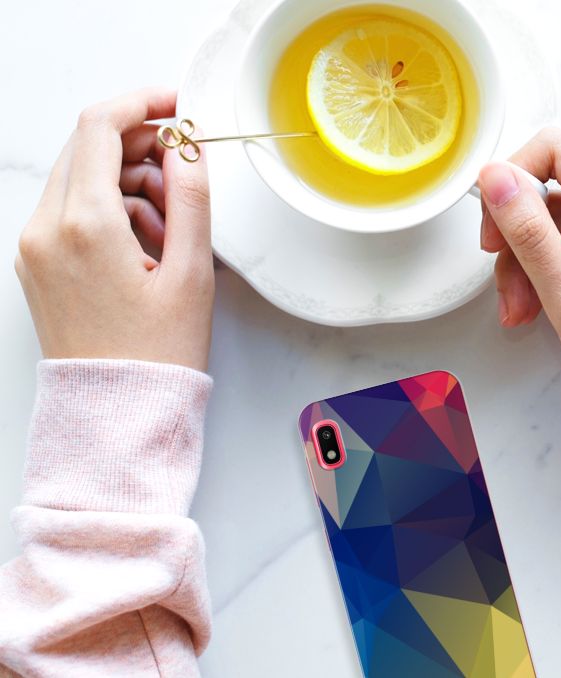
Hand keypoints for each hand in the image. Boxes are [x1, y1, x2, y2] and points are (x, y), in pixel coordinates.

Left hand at [15, 88, 213, 371]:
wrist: (117, 412)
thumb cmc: (156, 354)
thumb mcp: (191, 273)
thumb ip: (192, 198)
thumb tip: (188, 147)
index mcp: (85, 225)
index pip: (101, 127)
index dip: (143, 103)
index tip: (177, 105)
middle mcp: (47, 229)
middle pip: (88, 148)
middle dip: (141, 147)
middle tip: (185, 173)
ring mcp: (35, 246)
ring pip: (81, 178)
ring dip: (129, 182)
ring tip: (173, 228)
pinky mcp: (37, 263)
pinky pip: (72, 210)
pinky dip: (110, 209)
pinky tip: (147, 244)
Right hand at [478, 128, 560, 426]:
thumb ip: (530, 233)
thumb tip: (494, 177)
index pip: (558, 149)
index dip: (512, 179)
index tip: (492, 228)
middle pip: (557, 182)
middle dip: (519, 230)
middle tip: (502, 279)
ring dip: (529, 257)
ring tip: (520, 309)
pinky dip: (550, 267)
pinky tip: (537, 306)